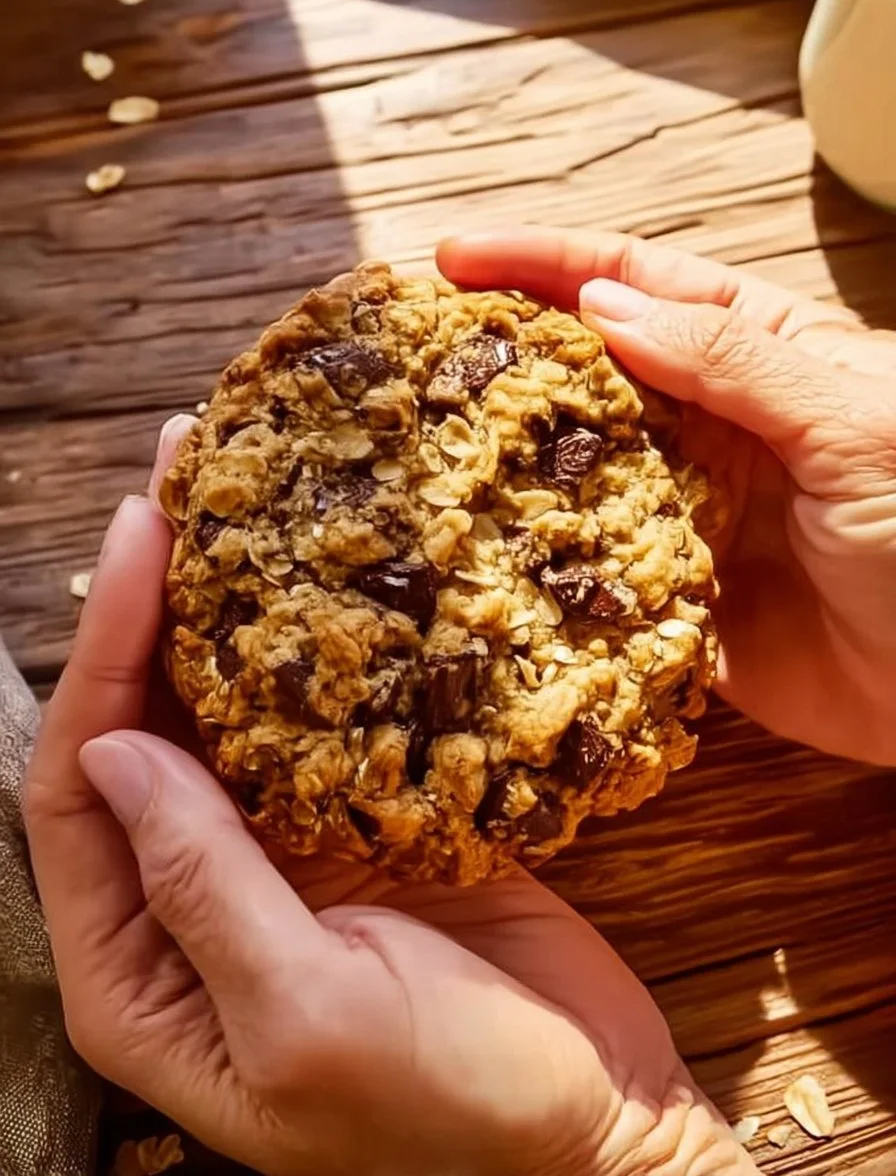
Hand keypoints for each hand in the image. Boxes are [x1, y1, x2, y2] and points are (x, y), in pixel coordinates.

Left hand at [24, 424, 755, 1175]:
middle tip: (182, 475)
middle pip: (143, 726)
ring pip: (226, 707)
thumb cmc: (450, 1112)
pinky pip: (314, 716)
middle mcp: (190, 900)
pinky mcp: (358, 820)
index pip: (78, 791)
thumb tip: (117, 750)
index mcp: (140, 971)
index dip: (100, 657)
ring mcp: (278, 851)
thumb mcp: (308, 1018)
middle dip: (152, 602)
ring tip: (237, 490)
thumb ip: (202, 887)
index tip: (138, 540)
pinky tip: (324, 568)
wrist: (597, 1122)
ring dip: (227, 604)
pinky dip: (313, 643)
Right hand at [438, 228, 895, 766]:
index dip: (546, 264)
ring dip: (503, 461)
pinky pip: (588, 573)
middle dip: (504, 355)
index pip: (638, 285)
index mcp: (758, 355)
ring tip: (415, 448)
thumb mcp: (852, 420)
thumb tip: (603, 307)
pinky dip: (534, 563)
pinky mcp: (669, 600)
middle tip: (408, 353)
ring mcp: (682, 514)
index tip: (455, 258)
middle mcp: (709, 426)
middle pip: (588, 373)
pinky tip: (471, 554)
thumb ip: (731, 362)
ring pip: (574, 471)